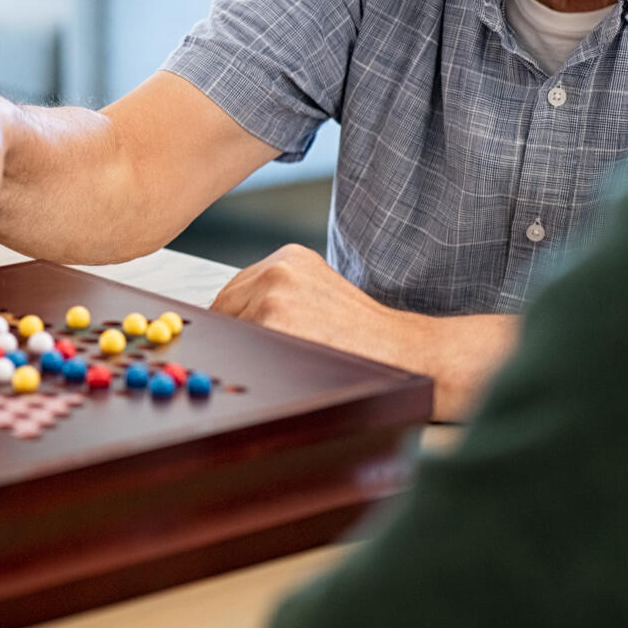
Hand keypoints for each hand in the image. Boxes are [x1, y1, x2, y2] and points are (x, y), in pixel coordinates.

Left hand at [212, 243, 418, 372]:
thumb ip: (278, 296)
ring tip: (287, 362)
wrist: (403, 351)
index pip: (235, 291)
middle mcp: (278, 270)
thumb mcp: (319, 294)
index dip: (236, 320)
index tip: (242, 337)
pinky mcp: (271, 322)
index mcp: (290, 258)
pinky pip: (241, 350)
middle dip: (239, 335)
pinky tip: (287, 369)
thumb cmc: (363, 333)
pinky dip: (256, 365)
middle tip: (267, 356)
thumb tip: (235, 319)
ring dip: (247, 352)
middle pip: (225, 308)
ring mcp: (272, 295)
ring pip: (231, 331)